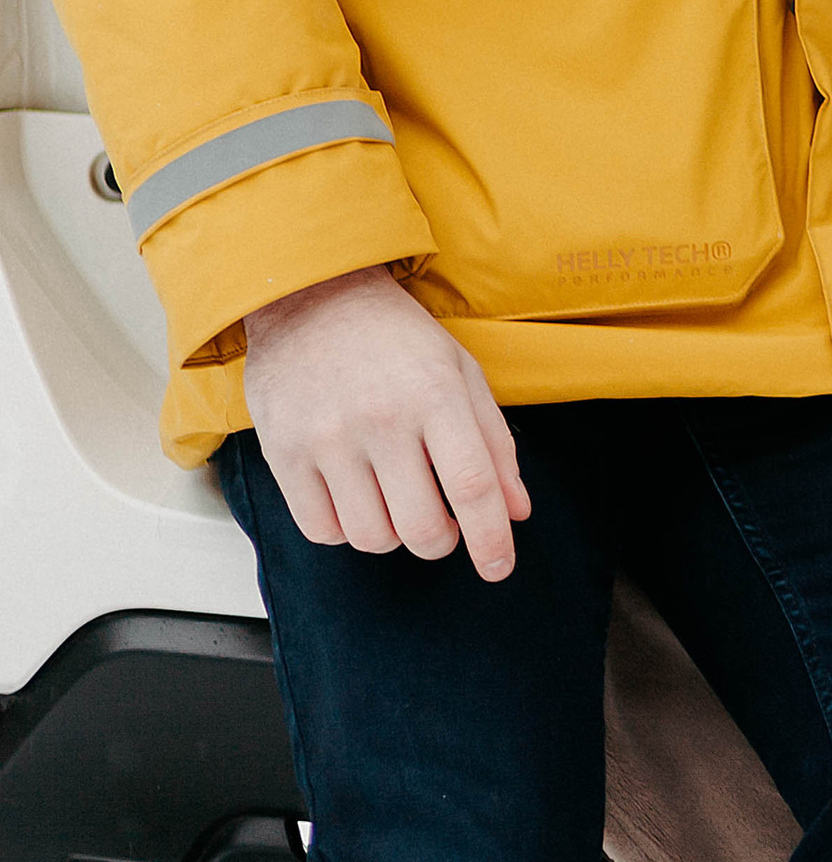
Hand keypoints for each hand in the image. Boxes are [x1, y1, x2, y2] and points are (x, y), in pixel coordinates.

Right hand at [243, 265, 531, 582]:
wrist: (311, 294)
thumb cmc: (394, 334)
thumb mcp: (459, 370)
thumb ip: (493, 442)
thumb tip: (516, 511)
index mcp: (435, 392)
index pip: (472, 485)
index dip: (491, 539)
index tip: (499, 567)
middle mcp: (382, 418)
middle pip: (422, 527)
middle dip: (441, 542)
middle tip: (442, 525)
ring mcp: (328, 438)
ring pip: (371, 538)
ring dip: (393, 536)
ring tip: (395, 498)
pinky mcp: (283, 453)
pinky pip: (321, 531)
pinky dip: (345, 530)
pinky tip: (355, 496)